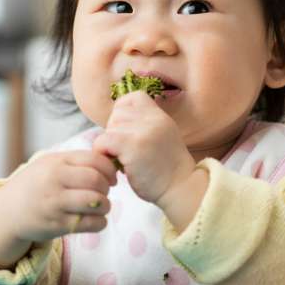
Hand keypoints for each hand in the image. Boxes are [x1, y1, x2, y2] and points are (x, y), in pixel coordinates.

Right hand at [0, 150, 117, 242]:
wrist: (8, 211)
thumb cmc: (37, 184)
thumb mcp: (51, 164)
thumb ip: (78, 161)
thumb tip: (112, 161)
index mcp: (57, 162)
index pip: (95, 160)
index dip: (110, 170)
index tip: (112, 178)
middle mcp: (55, 181)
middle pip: (96, 181)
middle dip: (107, 187)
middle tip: (104, 192)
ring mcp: (55, 204)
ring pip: (96, 202)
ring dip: (106, 205)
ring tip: (101, 206)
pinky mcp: (56, 225)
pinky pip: (90, 224)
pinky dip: (100, 222)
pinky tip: (96, 220)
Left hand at [93, 91, 195, 206]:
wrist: (181, 188)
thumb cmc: (167, 170)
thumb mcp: (162, 138)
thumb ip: (145, 126)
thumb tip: (115, 123)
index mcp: (160, 116)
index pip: (133, 97)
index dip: (123, 111)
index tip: (126, 131)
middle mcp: (153, 119)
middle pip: (118, 113)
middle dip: (115, 132)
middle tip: (125, 151)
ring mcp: (144, 131)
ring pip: (110, 128)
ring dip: (110, 145)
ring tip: (123, 160)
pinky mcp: (133, 146)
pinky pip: (103, 140)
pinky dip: (103, 153)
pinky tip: (114, 165)